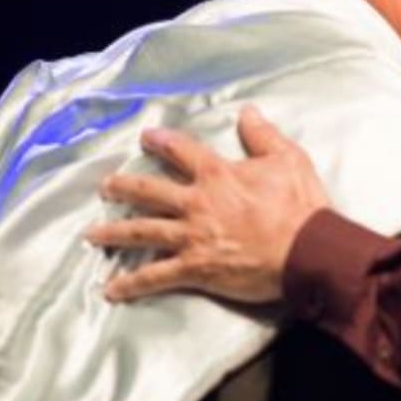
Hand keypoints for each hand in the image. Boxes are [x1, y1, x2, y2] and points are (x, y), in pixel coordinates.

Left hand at [86, 105, 330, 302]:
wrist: (308, 250)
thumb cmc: (300, 206)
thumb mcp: (289, 160)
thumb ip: (263, 135)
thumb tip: (248, 112)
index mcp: (217, 175)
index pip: (181, 151)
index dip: (162, 142)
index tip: (147, 138)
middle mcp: (197, 203)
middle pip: (148, 192)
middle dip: (123, 188)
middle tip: (106, 187)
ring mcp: (192, 237)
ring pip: (141, 232)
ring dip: (114, 232)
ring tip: (93, 234)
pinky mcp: (195, 268)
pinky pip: (156, 276)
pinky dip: (132, 283)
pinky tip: (112, 289)